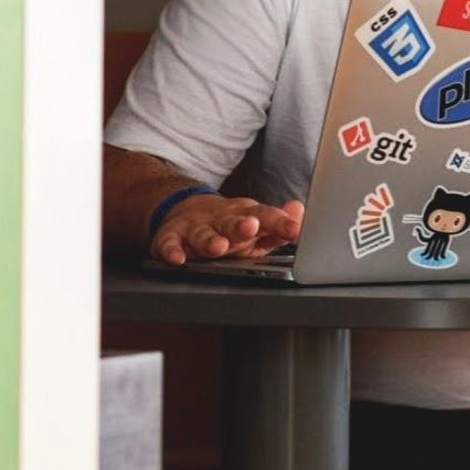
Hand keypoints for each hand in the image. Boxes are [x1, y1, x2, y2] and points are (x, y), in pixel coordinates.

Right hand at [151, 193, 304, 264]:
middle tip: (251, 227)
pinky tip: (177, 258)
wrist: (186, 211)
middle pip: (232, 221)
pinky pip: (169, 244)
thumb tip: (300, 211)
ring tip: (218, 247)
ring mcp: (195, 227)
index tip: (293, 230)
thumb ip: (279, 225)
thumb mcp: (257, 225)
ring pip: (202, 233)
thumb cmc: (230, 225)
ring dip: (209, 240)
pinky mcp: (171, 236)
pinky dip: (171, 251)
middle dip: (241, 225)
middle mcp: (221, 219)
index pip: (265, 216)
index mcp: (245, 215)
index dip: (280, 223)